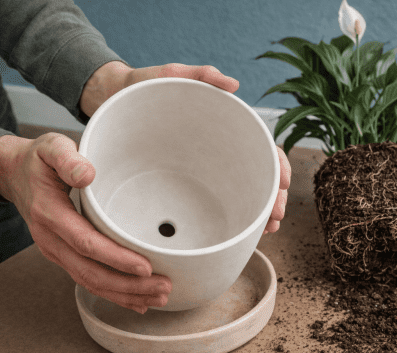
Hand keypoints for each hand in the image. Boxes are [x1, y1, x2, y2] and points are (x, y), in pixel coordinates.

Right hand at [0, 133, 171, 313]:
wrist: (14, 174)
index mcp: (50, 214)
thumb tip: (87, 174)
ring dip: (125, 294)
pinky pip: (87, 280)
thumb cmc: (38, 161)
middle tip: (163, 288)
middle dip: (129, 285)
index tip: (145, 267)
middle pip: (91, 272)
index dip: (116, 258)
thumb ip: (68, 159)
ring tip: (158, 298)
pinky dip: (113, 294)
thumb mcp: (50, 147)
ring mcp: (56, 251)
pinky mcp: (63, 256)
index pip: (86, 243)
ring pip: (90, 282)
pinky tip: (136, 300)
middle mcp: (51, 239)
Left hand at [80, 61, 292, 234]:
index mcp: (224, 127)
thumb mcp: (173, 76)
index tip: (283, 184)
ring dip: (257, 214)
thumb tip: (234, 85)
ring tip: (264, 232)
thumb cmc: (145, 86)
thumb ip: (202, 75)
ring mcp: (204, 168)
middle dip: (272, 200)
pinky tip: (237, 232)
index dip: (278, 167)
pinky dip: (231, 217)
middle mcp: (219, 151)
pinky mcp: (186, 181)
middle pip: (259, 177)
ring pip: (242, 194)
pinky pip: (213, 201)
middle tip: (273, 220)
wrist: (113, 102)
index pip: (263, 147)